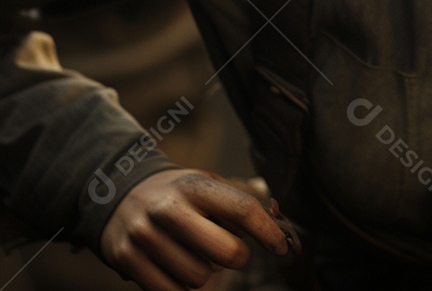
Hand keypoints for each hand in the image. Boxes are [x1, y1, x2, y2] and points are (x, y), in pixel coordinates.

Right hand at [100, 168, 299, 290]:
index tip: (281, 247)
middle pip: (226, 253)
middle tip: (233, 251)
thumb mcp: (207, 184)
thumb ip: (240, 201)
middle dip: (238, 257)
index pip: (243, 210)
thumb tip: (278, 222)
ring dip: (207, 273)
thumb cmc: (177, 193)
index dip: (268, 232)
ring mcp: (145, 236)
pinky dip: (181, 287)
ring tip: (195, 253)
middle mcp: (169, 209)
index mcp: (195, 186)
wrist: (117, 193)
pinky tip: (177, 268)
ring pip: (199, 278)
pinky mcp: (127, 261)